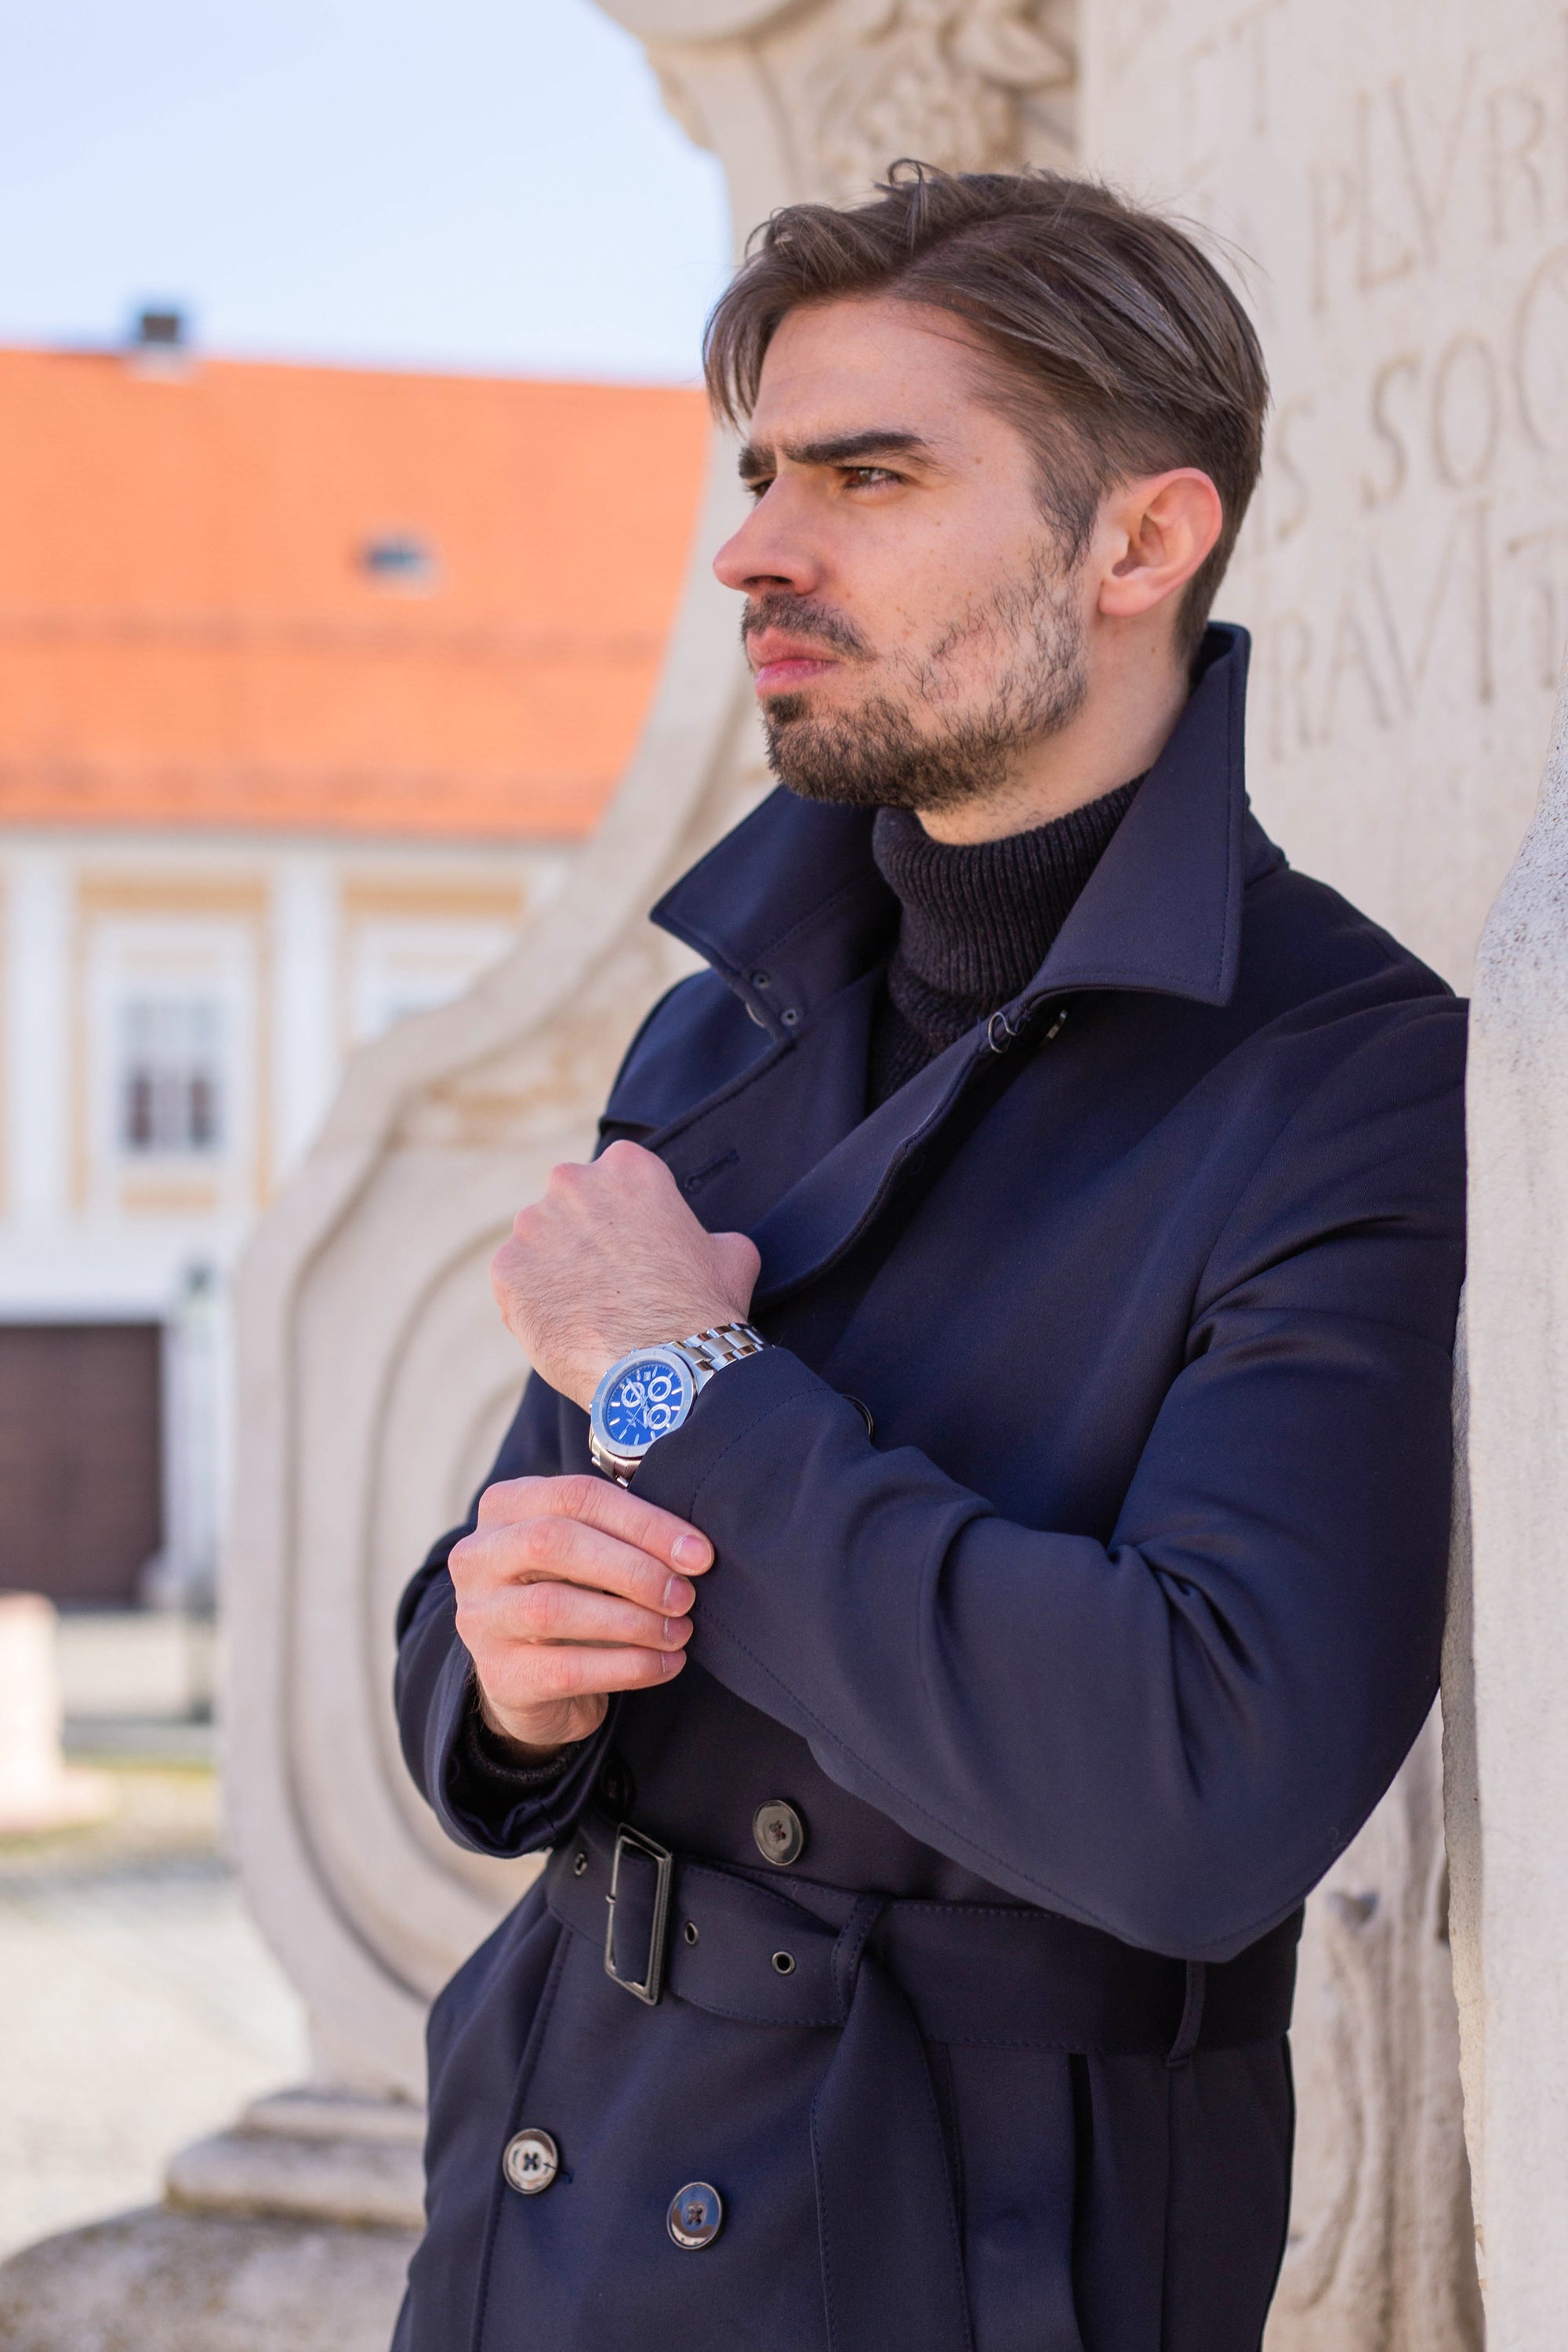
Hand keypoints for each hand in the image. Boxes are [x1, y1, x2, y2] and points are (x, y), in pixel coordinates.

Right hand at [450, 1473, 714, 1755]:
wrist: (531, 1676)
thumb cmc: (571, 1591)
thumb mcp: (589, 1549)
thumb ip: (623, 1534)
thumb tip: (692, 1551)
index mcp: (505, 1505)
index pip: (576, 1496)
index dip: (644, 1523)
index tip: (698, 1553)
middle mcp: (478, 1555)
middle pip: (553, 1542)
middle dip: (632, 1569)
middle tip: (684, 1595)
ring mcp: (479, 1616)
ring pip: (553, 1607)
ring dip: (632, 1621)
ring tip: (679, 1631)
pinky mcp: (498, 1674)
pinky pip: (565, 1668)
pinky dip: (626, 1667)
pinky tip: (665, 1664)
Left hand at [490, 1139, 760, 1409]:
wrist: (664, 1367)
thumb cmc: (703, 1308)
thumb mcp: (732, 1254)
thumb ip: (709, 1234)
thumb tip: (711, 1245)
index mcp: (627, 1167)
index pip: (616, 1178)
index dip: (626, 1215)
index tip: (634, 1245)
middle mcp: (572, 1183)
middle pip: (570, 1204)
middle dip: (583, 1235)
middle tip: (608, 1280)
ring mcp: (533, 1225)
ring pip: (538, 1243)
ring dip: (554, 1269)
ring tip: (587, 1311)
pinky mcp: (506, 1270)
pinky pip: (515, 1282)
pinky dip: (533, 1303)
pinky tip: (566, 1328)